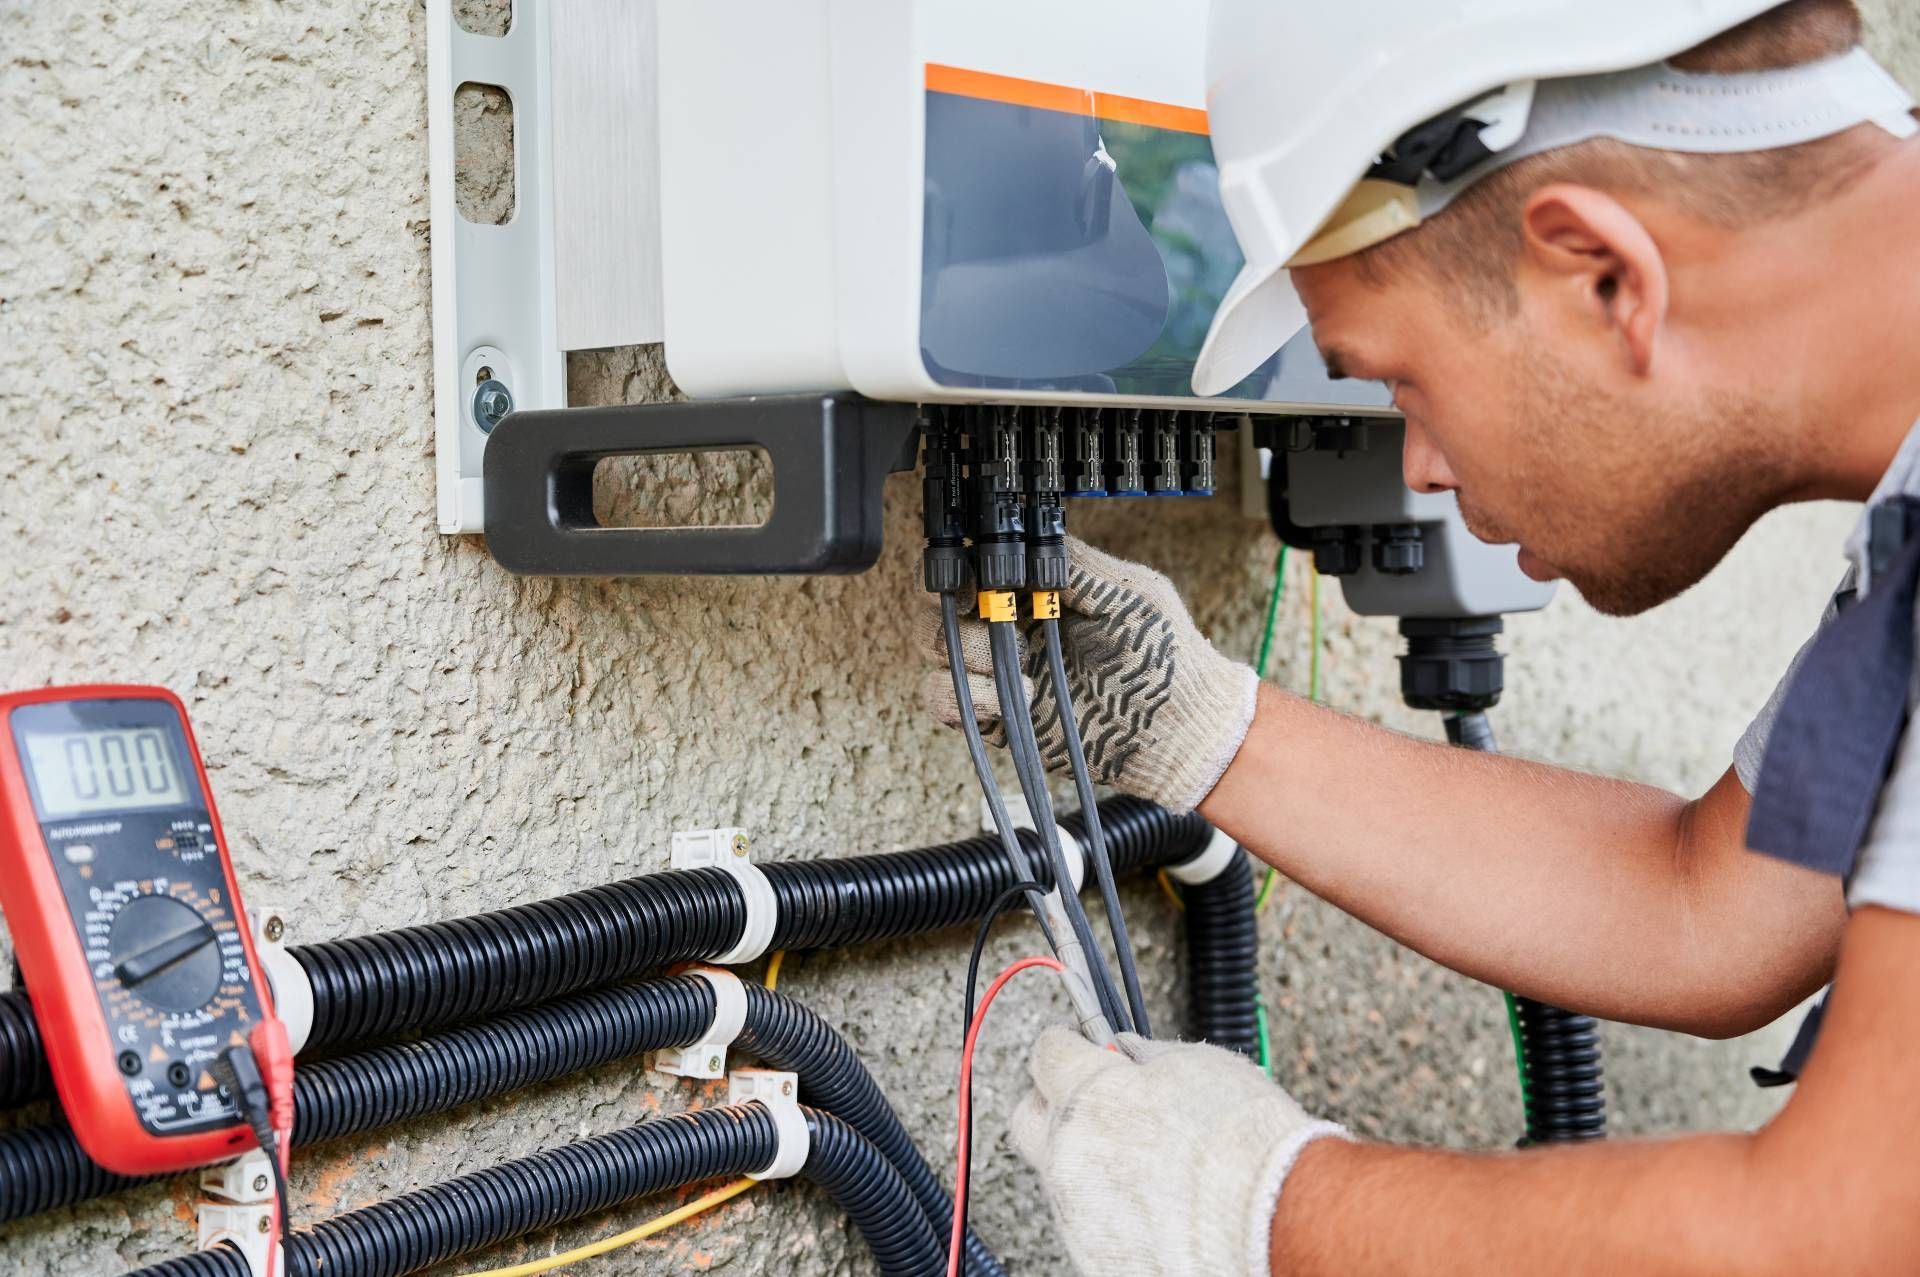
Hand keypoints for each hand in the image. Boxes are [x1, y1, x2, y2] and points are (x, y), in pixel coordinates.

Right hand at [918, 537, 1258, 813]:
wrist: (1178, 730)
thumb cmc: (1164, 658)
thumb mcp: (1130, 593)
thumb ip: (1078, 564)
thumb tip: (1032, 542)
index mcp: (1038, 594)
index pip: (976, 568)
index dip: (964, 567)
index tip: (976, 576)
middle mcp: (1012, 629)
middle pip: (943, 606)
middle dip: (954, 607)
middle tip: (985, 614)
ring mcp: (1002, 673)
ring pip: (937, 651)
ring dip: (965, 650)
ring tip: (1018, 662)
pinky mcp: (998, 717)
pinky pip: (945, 702)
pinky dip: (965, 696)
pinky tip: (1012, 697)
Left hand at [1009, 1027, 1345, 1276]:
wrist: (1276, 1221)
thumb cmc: (1244, 1142)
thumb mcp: (1196, 1064)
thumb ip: (1144, 1056)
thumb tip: (1127, 1051)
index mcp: (1086, 1095)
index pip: (1046, 1052)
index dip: (1068, 1045)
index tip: (1081, 1046)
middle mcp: (1067, 1155)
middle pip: (1028, 1119)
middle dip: (1053, 1103)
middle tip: (1093, 1100)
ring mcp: (1078, 1213)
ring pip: (1060, 1176)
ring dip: (1087, 1161)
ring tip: (1146, 1163)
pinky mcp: (1096, 1257)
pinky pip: (1088, 1222)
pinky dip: (1110, 1210)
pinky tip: (1154, 1204)